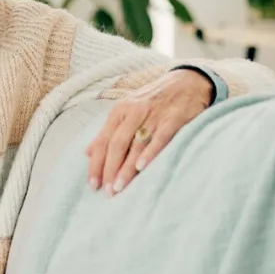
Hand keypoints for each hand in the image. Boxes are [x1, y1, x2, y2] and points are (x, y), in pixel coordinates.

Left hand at [86, 69, 212, 194]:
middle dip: (109, 169)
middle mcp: (133, 112)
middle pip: (116, 144)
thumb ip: (108, 131)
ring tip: (120, 187)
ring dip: (127, 168)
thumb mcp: (127, 110)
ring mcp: (153, 115)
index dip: (96, 164)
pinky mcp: (173, 118)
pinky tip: (142, 168)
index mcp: (119, 111)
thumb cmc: (153, 100)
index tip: (93, 184)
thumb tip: (87, 152)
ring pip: (136, 145)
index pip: (103, 141)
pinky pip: (160, 138)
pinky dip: (150, 153)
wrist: (187, 81)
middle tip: (108, 192)